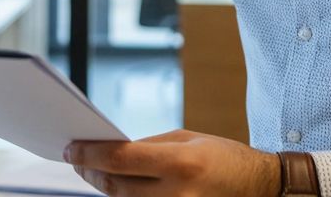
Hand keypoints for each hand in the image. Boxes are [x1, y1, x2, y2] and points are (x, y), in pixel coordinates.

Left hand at [65, 129, 280, 196]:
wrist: (259, 188)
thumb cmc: (225, 158)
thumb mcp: (187, 139)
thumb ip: (148, 146)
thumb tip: (113, 152)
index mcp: (180, 164)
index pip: (120, 159)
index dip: (90, 154)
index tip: (71, 149)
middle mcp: (176, 194)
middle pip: (116, 187)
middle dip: (91, 172)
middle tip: (75, 159)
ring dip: (104, 188)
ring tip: (90, 172)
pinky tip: (115, 187)